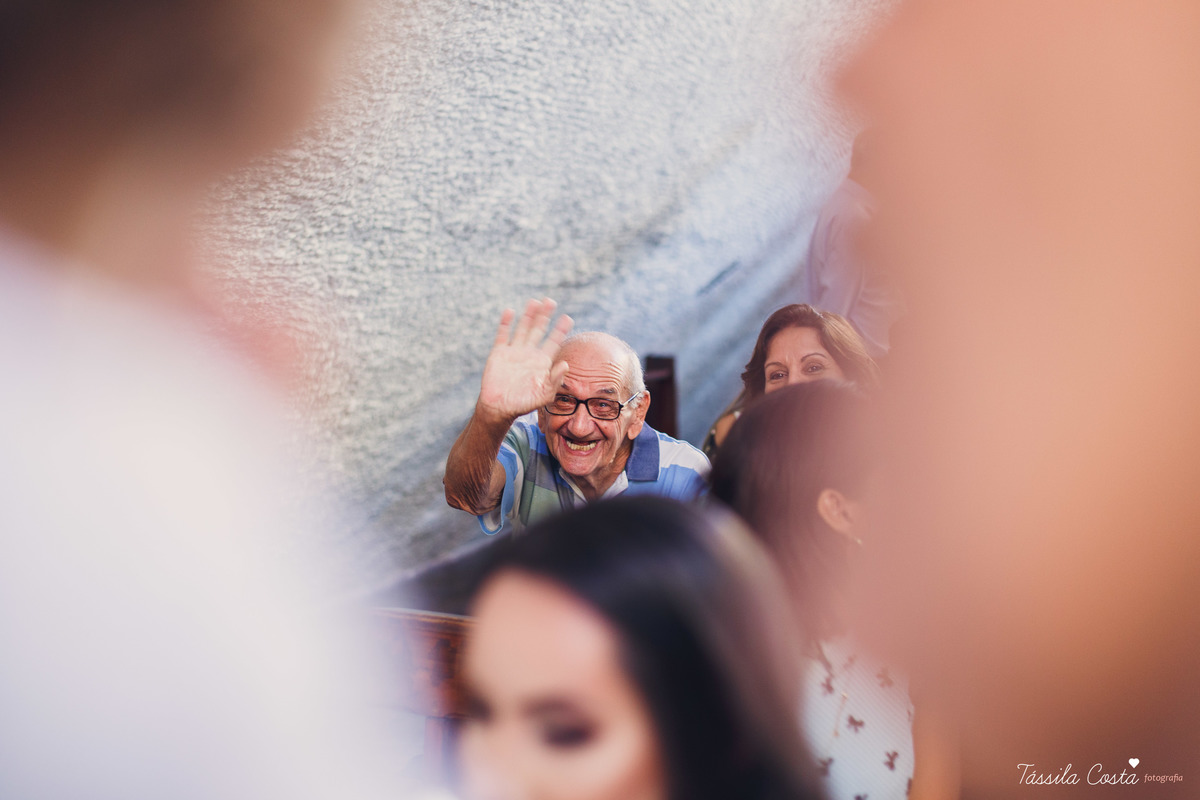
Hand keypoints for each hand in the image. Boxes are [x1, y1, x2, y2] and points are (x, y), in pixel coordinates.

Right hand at [478, 298, 572, 419]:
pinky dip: (506, 323)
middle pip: (539, 330)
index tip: (568, 317)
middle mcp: (529, 353)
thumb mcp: (544, 394)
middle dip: (545, 316)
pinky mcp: (499, 353)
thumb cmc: (524, 403)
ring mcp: (514, 351)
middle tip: (551, 301)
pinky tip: (510, 311)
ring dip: (528, 315)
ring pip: (523, 328)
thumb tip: (566, 365)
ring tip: (535, 301)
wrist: (499, 408)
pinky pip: (503, 335)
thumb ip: (555, 380)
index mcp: (542, 362)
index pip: (554, 341)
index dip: (560, 330)